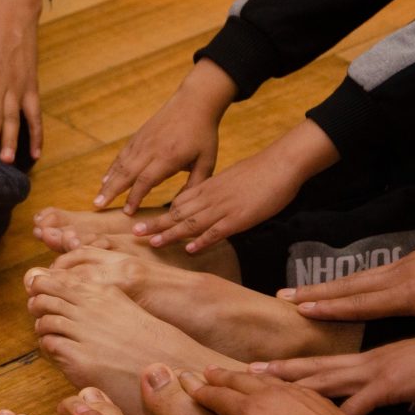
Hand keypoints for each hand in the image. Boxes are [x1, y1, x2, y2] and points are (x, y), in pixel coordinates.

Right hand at [94, 58, 235, 213]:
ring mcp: (142, 141)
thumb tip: (182, 206)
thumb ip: (195, 184)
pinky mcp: (139, 136)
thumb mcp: (207, 162)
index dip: (134, 197)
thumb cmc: (203, 134)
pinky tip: (105, 179)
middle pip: (127, 173)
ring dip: (108, 181)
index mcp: (169, 157)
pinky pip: (122, 155)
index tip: (127, 212)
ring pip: (121, 164)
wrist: (194, 102)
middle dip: (111, 191)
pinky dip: (112, 168)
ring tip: (97, 197)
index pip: (146, 180)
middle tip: (97, 205)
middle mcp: (151, 149)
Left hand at [133, 119, 337, 252]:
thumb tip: (204, 207)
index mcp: (207, 188)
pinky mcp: (239, 217)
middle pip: (177, 212)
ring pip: (191, 222)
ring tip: (152, 243)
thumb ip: (214, 195)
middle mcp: (210, 198)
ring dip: (171, 233)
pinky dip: (202, 240)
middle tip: (134, 233)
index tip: (142, 221)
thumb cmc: (257, 174)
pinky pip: (217, 230)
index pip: (177, 202)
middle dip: (155, 224)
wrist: (279, 165)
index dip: (159, 214)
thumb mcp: (229, 182)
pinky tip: (189, 249)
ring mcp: (223, 208)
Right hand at [185, 367, 353, 414]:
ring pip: (263, 378)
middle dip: (220, 376)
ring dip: (247, 375)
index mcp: (247, 411)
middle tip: (208, 369)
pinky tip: (278, 384)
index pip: (217, 397)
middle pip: (237, 381)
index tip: (187, 382)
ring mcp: (292, 391)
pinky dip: (276, 380)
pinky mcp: (314, 395)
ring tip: (240, 372)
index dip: (200, 390)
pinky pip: (288, 382)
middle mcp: (266, 395)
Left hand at [253, 310, 414, 414]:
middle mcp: (366, 364)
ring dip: (294, 381)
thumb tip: (407, 403)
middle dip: (280, 371)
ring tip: (264, 382)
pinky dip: (339, 412)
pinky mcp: (391, 383)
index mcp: (372, 363)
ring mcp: (376, 372)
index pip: (326, 366)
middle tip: (247, 370)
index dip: (297, 368)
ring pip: (325, 377)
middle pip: (315, 368)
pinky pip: (359, 401)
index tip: (268, 369)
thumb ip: (405, 391)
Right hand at [277, 218, 414, 325]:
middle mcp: (396, 279)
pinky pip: (366, 273)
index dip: (331, 309)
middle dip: (313, 293)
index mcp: (408, 295)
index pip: (361, 304)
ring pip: (353, 278)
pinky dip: (344, 281)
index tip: (301, 311)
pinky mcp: (406, 262)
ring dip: (323, 286)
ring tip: (296, 291)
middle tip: (282, 297)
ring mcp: (399, 267)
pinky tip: (337, 285)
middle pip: (347, 287)